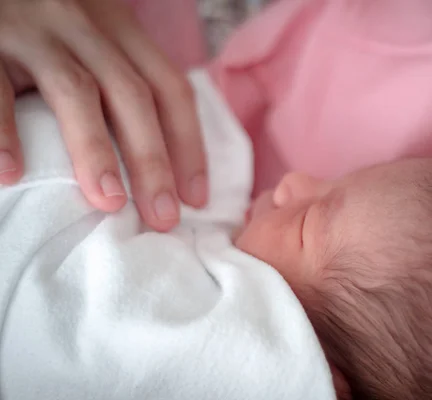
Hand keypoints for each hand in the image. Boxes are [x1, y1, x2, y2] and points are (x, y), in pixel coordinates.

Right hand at [0, 0, 207, 230]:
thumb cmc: (42, 22)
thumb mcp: (90, 35)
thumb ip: (117, 76)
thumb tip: (152, 156)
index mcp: (117, 26)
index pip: (169, 87)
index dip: (190, 145)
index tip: (196, 197)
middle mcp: (82, 24)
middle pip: (133, 95)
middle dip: (154, 161)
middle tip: (163, 217)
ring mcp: (33, 29)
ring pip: (77, 92)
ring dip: (97, 152)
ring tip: (109, 203)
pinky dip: (3, 131)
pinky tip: (11, 173)